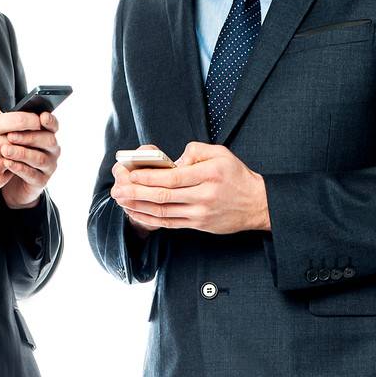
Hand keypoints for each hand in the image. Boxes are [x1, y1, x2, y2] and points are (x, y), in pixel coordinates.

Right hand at [0, 97, 49, 202]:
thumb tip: (2, 108)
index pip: (19, 120)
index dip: (32, 118)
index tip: (37, 119)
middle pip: (23, 139)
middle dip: (29, 136)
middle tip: (31, 134)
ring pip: (19, 156)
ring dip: (19, 152)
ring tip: (9, 149)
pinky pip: (11, 171)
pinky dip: (9, 166)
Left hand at [0, 109, 60, 208]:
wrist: (12, 183)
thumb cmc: (13, 153)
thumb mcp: (14, 138)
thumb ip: (15, 127)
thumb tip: (6, 114)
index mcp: (48, 135)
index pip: (53, 126)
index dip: (50, 121)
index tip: (42, 117)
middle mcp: (52, 150)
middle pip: (48, 141)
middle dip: (29, 137)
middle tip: (10, 135)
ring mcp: (49, 167)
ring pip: (40, 159)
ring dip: (22, 153)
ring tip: (5, 150)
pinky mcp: (41, 182)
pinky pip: (32, 175)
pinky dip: (20, 168)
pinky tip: (7, 164)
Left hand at [111, 141, 269, 233]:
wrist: (256, 203)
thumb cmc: (236, 176)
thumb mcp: (221, 153)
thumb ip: (195, 151)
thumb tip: (171, 161)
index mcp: (209, 175)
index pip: (173, 178)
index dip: (149, 178)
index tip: (132, 174)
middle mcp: (204, 196)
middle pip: (164, 197)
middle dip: (137, 194)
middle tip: (118, 190)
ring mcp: (200, 213)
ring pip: (163, 212)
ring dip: (139, 208)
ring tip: (122, 201)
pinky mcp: (198, 225)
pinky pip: (169, 223)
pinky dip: (151, 218)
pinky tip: (137, 213)